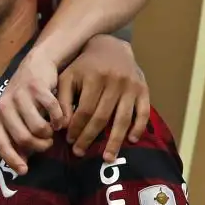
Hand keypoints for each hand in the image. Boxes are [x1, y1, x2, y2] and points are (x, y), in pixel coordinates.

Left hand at [0, 48, 64, 174]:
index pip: (0, 143)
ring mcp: (19, 96)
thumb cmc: (26, 98)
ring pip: (38, 128)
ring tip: (52, 131)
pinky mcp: (36, 87)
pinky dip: (60, 119)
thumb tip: (21, 164)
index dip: (12, 159)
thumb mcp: (17, 118)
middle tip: (47, 144)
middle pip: (24, 139)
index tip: (25, 171)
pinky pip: (53, 112)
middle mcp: (3, 106)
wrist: (36, 65)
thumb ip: (17, 138)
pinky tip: (61, 120)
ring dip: (50, 134)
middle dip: (39, 146)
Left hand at [58, 35, 150, 160]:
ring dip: (115, 140)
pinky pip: (143, 112)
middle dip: (90, 137)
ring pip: (123, 118)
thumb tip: (60, 125)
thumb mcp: (68, 77)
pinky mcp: (144, 90)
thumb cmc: (84, 66)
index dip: (76, 128)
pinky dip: (139, 127)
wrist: (111, 47)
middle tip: (80, 153)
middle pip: (102, 117)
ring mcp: (132, 86)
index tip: (69, 141)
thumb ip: (61, 99)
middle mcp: (115, 82)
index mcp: (95, 78)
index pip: (84, 110)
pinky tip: (132, 140)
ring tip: (107, 157)